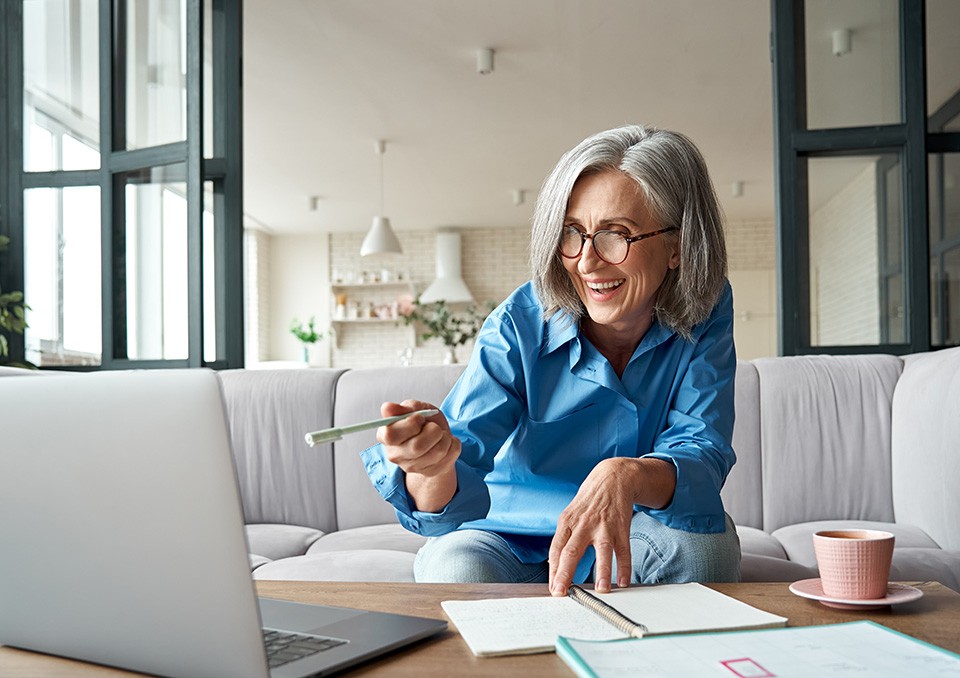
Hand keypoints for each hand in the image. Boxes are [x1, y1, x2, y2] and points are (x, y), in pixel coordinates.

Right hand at [377, 400, 459, 511]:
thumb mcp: (415, 408)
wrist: (437, 438)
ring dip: (445, 436)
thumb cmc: (423, 421)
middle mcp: (395, 455)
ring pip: (438, 451)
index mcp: (385, 436)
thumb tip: (387, 408)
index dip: (410, 424)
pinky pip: (451, 454)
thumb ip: (403, 408)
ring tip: (440, 434)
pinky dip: (454, 444)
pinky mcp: (430, 472)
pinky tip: (446, 443)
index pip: (391, 435)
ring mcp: (412, 467)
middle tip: (433, 426)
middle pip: (417, 446)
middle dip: (433, 430)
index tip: (419, 418)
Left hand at [548, 458, 636, 596]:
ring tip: (602, 589)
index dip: (553, 570)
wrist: (612, 478)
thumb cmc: (588, 502)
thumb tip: (553, 566)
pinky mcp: (621, 528)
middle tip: (562, 592)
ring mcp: (603, 526)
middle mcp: (583, 524)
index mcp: (567, 522)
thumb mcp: (569, 515)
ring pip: (602, 550)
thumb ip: (563, 539)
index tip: (554, 589)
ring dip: (603, 571)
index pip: (556, 549)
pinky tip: (624, 581)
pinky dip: (624, 567)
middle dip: (565, 573)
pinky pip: (623, 550)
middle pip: (572, 550)